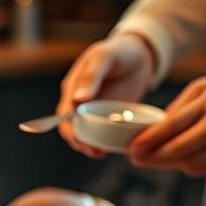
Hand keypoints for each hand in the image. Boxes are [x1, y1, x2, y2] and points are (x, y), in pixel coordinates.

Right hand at [57, 33, 156, 157]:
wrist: (141, 55)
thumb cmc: (119, 51)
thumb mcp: (104, 57)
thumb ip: (91, 76)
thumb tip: (77, 99)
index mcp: (72, 88)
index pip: (64, 114)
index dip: (70, 129)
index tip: (80, 140)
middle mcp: (79, 102)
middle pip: (72, 129)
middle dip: (80, 142)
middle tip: (94, 151)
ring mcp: (95, 111)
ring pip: (86, 134)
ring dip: (90, 146)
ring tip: (101, 153)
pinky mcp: (109, 117)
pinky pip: (103, 134)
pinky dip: (105, 143)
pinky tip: (112, 148)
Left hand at [128, 67, 205, 175]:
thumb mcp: (202, 87)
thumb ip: (178, 109)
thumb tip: (153, 131)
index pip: (173, 127)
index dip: (149, 140)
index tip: (131, 149)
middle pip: (179, 150)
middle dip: (153, 157)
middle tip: (135, 159)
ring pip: (190, 163)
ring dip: (168, 163)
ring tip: (152, 158)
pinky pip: (204, 167)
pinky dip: (187, 164)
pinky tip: (176, 158)